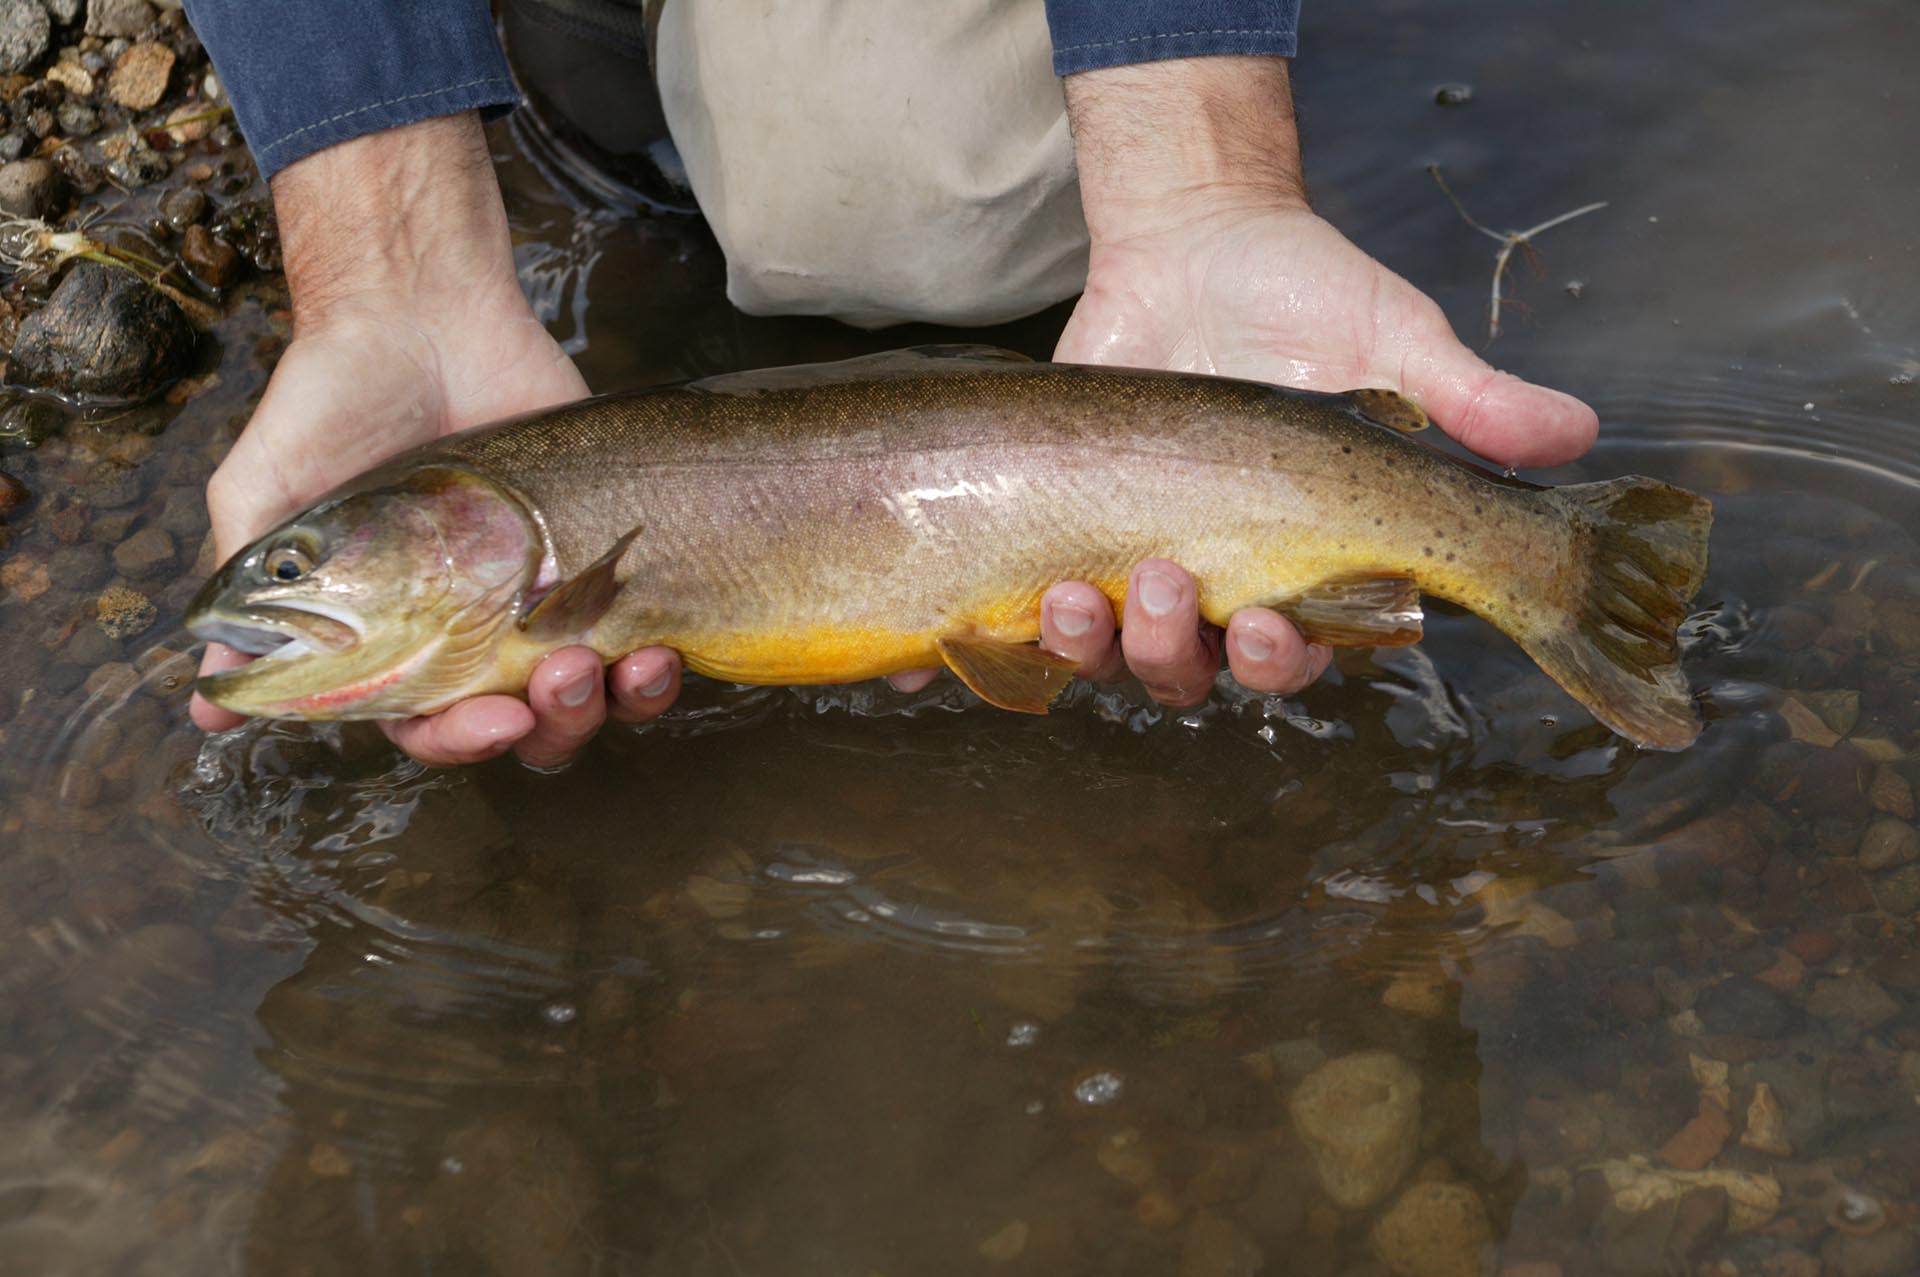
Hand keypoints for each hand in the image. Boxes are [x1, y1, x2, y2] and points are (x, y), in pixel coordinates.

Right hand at [188, 114, 678, 765]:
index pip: (435, 724)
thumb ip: (249, 597)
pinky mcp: (607, 547)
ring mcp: (548, 589)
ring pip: (598, 690)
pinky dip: (661, 654)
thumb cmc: (329, 402)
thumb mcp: (266, 494)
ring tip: (633, 663)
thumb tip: (210, 706)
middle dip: (555, 723)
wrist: (418, 310)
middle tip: (565, 677)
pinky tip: (664, 641)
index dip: (465, 741)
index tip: (495, 719)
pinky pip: (645, 623)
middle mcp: (479, 626)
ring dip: (619, 701)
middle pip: (527, 722)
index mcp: (402, 635)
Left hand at [1029, 55, 1599, 705]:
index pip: (1304, 649)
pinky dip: (1001, 634)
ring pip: (1116, 656)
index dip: (1282, 658)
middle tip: (1164, 583)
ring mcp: (1135, 560)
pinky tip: (974, 620)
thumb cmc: (1305, 296)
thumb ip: (1470, 397)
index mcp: (1306, 557)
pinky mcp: (1061, 534)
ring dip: (1095, 644)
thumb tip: (1575, 433)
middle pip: (1203, 671)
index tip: (1266, 622)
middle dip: (1179, 650)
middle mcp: (1221, 577)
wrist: (1190, 243)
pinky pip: (1028, 614)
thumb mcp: (1392, 337)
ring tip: (1077, 590)